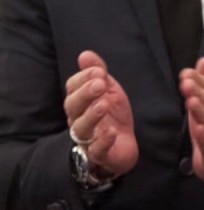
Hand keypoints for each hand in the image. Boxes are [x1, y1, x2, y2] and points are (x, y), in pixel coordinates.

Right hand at [64, 51, 137, 178]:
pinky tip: (111, 131)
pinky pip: (97, 150)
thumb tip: (85, 54)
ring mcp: (87, 138)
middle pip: (72, 107)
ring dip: (91, 115)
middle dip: (85, 94)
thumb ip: (97, 73)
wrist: (124, 146)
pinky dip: (103, 140)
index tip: (99, 71)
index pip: (72, 89)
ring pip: (81, 128)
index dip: (83, 79)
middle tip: (100, 84)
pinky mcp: (100, 155)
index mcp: (80, 103)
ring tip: (103, 105)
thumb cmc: (113, 116)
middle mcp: (78, 120)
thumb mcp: (109, 91)